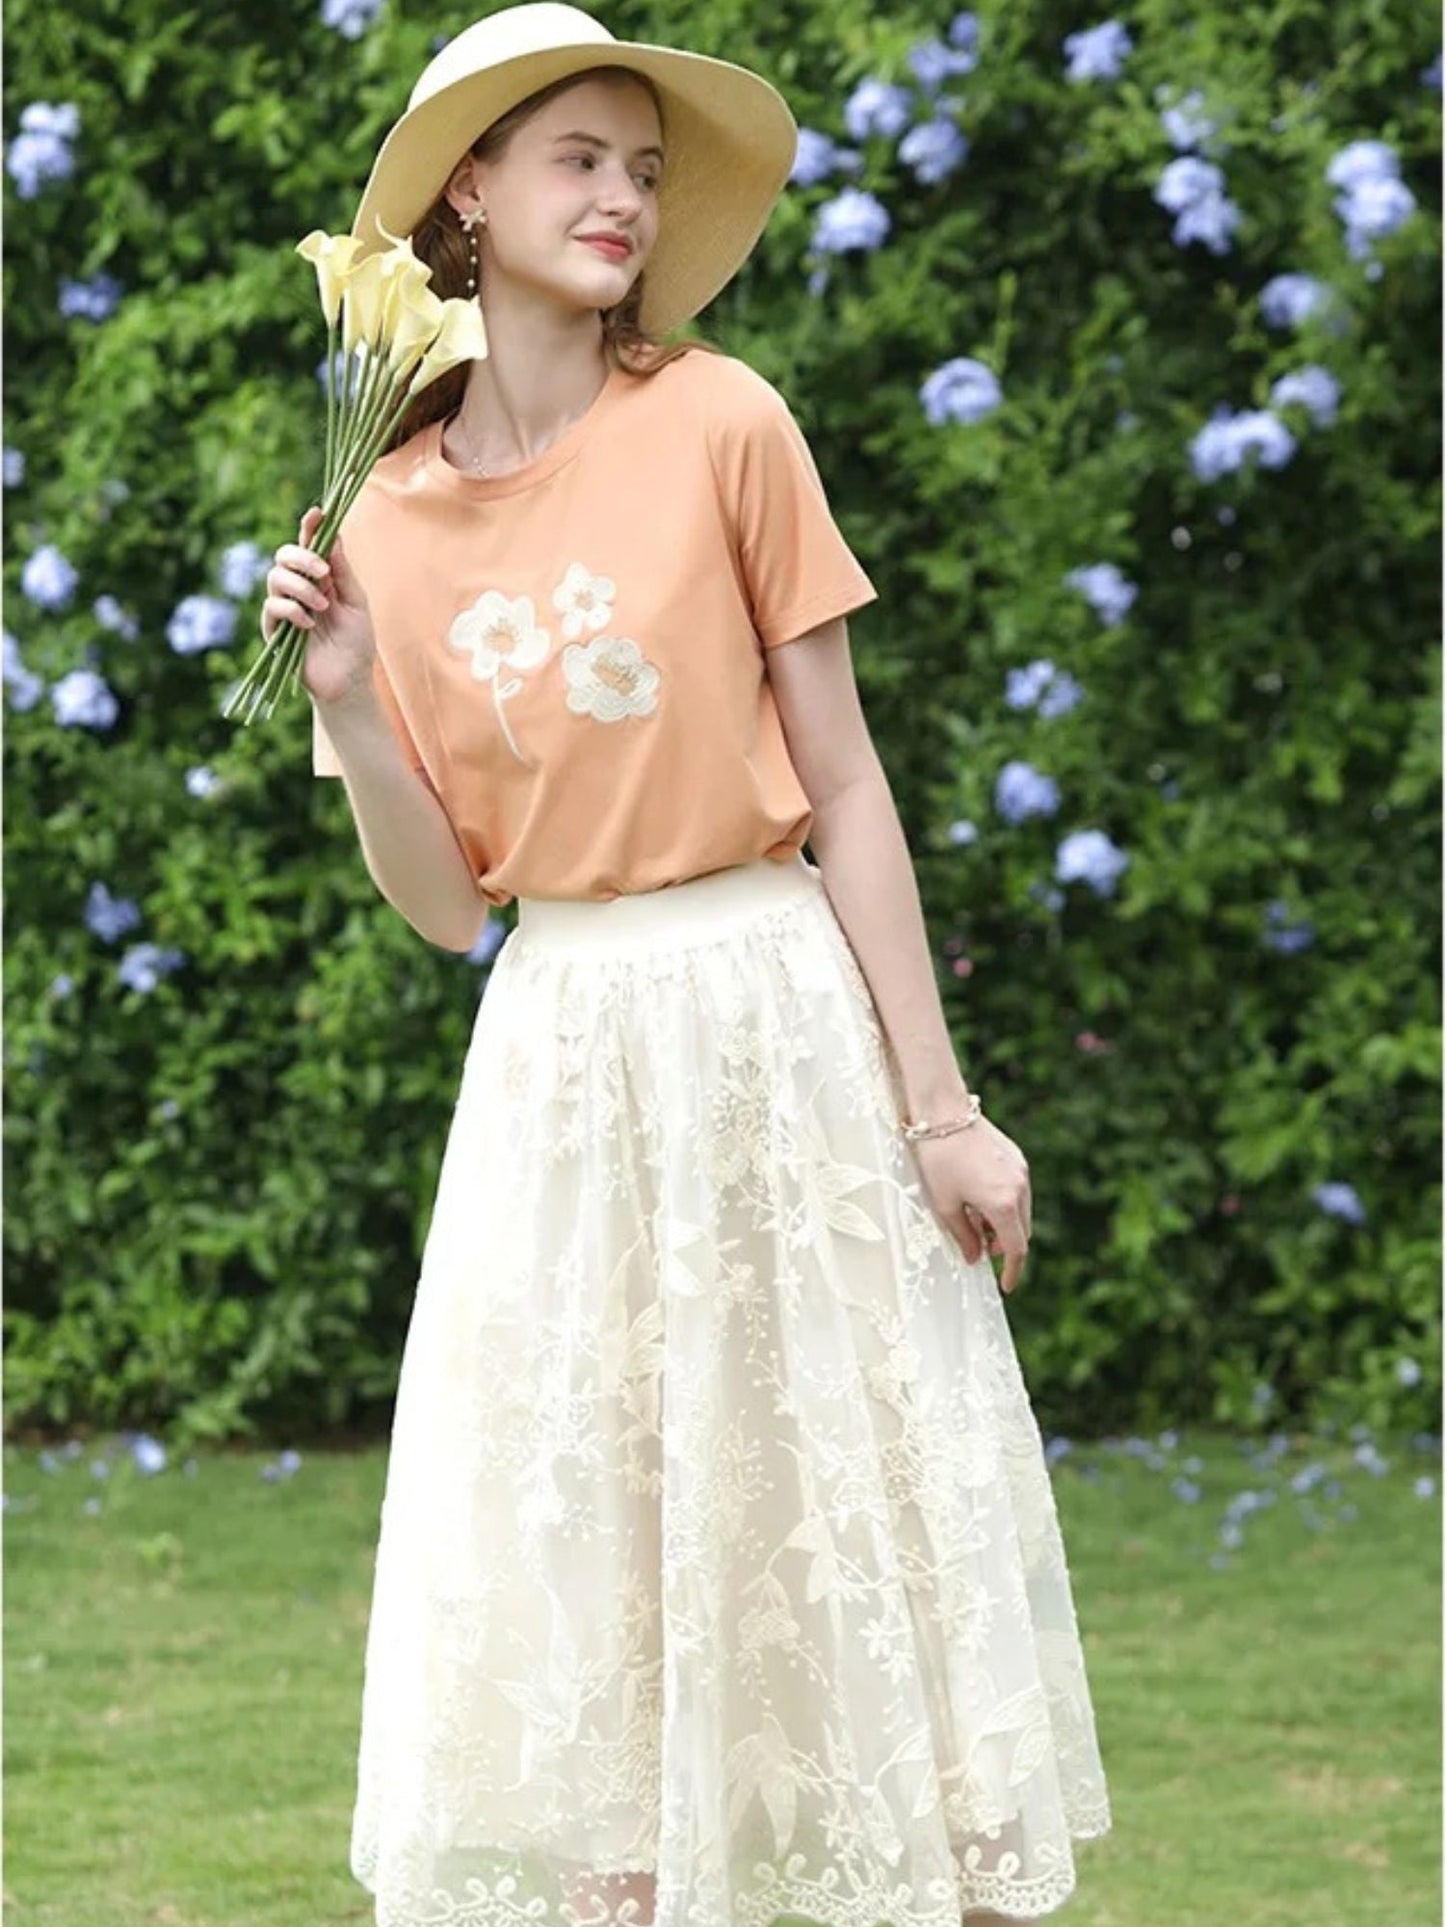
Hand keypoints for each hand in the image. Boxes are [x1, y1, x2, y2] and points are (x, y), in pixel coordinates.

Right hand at [260, 504, 375, 706]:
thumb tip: (334, 536)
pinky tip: (309, 623)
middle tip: (323, 571)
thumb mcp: (356, 602)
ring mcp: (284, 607)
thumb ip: (342, 571)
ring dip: (301, 587)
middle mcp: (299, 588)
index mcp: (320, 579)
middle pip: (284, 555)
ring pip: (275, 577)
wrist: (350, 681)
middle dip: (302, 556)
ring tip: (323, 606)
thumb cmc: (356, 642)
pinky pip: (272, 606)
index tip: (317, 513)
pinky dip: (292, 609)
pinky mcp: (274, 629)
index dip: (310, 527)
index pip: (309, 545)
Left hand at [910, 1112, 1031, 1294]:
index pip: (1016, 1248)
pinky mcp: (1016, 1157)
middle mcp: (1019, 1187)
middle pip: (1021, 1230)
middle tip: (977, 1246)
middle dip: (1003, 1245)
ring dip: (1003, 1223)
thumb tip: (975, 1259)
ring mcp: (1020, 1170)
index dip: (1012, 1271)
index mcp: (1003, 1204)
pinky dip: (1004, 1203)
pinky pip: (1017, 1190)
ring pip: (1021, 1210)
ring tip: (972, 1217)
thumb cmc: (937, 1158)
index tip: (1005, 1286)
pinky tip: (978, 1196)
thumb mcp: (944, 1204)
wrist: (943, 1110)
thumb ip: (963, 1235)